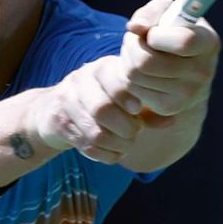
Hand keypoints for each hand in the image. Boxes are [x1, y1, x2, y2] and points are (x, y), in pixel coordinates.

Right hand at [33, 55, 147, 163]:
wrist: (52, 111)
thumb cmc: (99, 102)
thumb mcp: (122, 98)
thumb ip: (147, 109)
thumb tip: (170, 121)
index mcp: (102, 69)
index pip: (116, 81)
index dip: (129, 99)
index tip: (137, 110)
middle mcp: (81, 81)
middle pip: (102, 109)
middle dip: (125, 128)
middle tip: (134, 133)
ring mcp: (66, 102)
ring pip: (94, 132)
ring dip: (116, 144)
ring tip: (124, 145)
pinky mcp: (58, 123)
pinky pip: (85, 145)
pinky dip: (104, 154)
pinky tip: (112, 153)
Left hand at [119, 0, 219, 118]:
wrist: (182, 67)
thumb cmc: (172, 31)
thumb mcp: (166, 12)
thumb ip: (151, 13)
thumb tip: (135, 27)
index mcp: (209, 43)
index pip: (183, 42)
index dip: (157, 36)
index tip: (152, 33)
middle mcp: (203, 72)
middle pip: (146, 62)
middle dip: (131, 45)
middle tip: (136, 40)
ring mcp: (188, 94)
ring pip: (134, 74)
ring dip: (127, 59)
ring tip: (138, 52)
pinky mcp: (169, 107)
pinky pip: (132, 88)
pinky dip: (128, 76)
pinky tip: (140, 70)